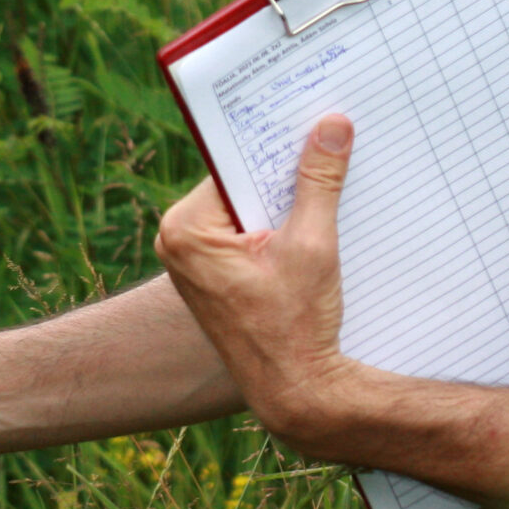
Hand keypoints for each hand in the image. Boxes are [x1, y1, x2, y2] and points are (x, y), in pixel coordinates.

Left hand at [155, 116, 370, 456]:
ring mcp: (193, 261)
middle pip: (238, 184)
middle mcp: (177, 241)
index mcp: (186, 229)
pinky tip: (314, 218)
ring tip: (326, 177)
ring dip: (283, 199)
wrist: (296, 394)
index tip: (303, 115)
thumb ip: (318, 182)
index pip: (232, 164)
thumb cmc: (296, 326)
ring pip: (246, 209)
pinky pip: (246, 233)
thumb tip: (330, 126)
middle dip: (280, 170)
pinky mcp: (214, 277)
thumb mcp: (312, 245)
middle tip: (325, 137)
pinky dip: (277, 225)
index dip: (271, 143)